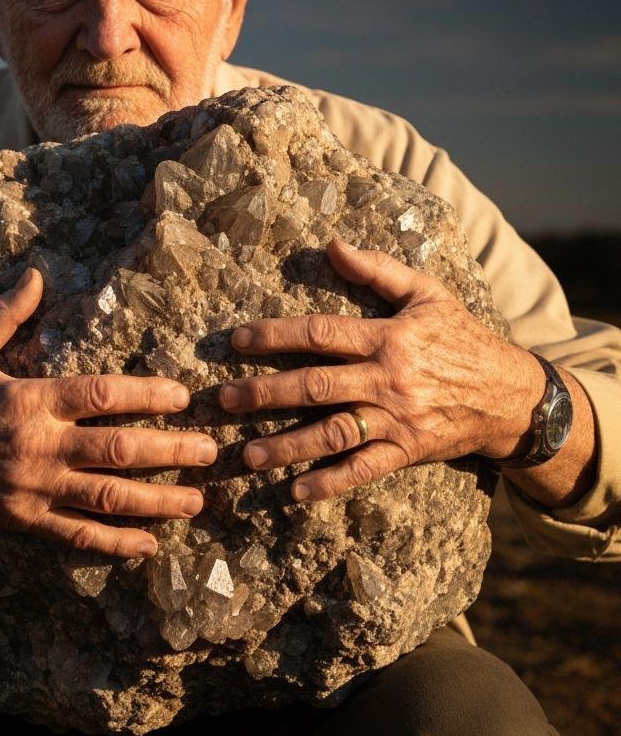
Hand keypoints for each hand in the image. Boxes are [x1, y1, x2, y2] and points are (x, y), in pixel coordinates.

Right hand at [0, 268, 217, 556]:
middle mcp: (38, 446)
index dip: (146, 396)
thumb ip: (4, 314)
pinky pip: (76, 536)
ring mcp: (33, 488)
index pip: (100, 396)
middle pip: (117, 450)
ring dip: (156, 501)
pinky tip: (146, 545)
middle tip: (210, 452)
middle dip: (170, 452)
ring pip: (105, 498)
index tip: (183, 397)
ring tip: (196, 503)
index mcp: (28, 400)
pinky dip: (113, 542)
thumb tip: (34, 273)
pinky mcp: (24, 521)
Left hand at [218, 239, 544, 501]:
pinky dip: (331, 482)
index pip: (320, 334)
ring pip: (333, 433)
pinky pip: (363, 470)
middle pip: (316, 387)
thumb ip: (378, 270)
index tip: (236, 339)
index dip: (275, 336)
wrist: (511, 393)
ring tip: (247, 456)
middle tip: (224, 400)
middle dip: (266, 394)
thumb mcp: (428, 293)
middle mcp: (386, 379)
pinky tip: (296, 492)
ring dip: (287, 446)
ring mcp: (395, 419)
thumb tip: (332, 244)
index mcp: (386, 338)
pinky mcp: (405, 451)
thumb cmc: (461, 337)